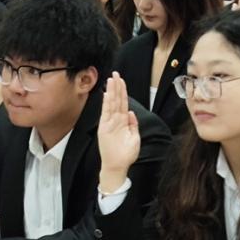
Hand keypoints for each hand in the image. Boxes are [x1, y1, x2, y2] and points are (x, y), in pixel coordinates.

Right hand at [97, 74, 139, 191]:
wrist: (118, 166)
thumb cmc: (126, 154)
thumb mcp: (135, 138)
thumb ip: (134, 124)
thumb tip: (132, 113)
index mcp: (124, 121)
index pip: (123, 103)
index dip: (123, 91)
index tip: (122, 80)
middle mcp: (116, 120)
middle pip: (117, 100)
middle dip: (117, 86)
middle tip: (116, 73)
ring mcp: (109, 123)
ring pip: (112, 103)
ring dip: (112, 91)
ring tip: (112, 79)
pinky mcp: (104, 127)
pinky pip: (106, 112)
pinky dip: (107, 103)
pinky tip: (107, 94)